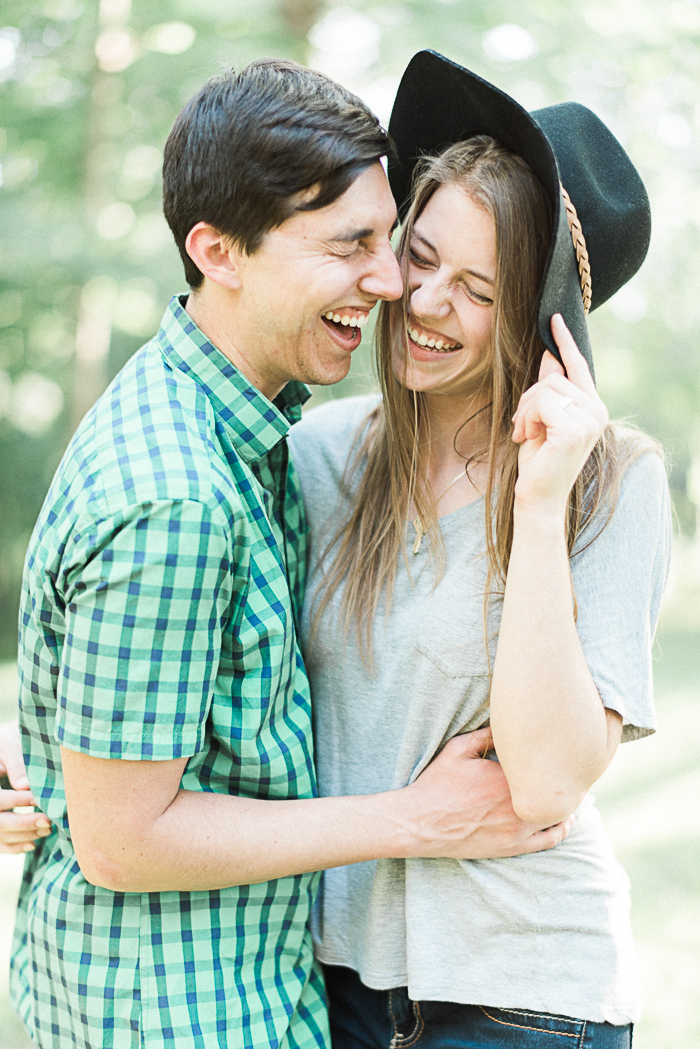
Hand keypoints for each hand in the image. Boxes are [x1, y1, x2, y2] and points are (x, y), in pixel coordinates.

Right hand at [0, 719, 50, 853]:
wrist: (2, 749)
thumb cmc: (6, 742)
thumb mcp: (8, 744)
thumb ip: (15, 763)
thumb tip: (25, 786)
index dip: (19, 800)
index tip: (41, 798)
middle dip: (24, 823)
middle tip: (48, 820)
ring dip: (24, 836)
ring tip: (48, 829)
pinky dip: (14, 847)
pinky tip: (33, 843)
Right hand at [405, 728, 572, 858]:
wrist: (421, 822)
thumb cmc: (437, 784)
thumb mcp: (458, 749)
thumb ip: (486, 734)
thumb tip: (508, 721)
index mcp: (506, 779)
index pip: (541, 764)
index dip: (551, 755)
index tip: (557, 746)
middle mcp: (517, 805)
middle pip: (554, 789)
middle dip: (562, 777)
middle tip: (570, 764)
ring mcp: (517, 829)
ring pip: (557, 815)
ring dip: (565, 803)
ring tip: (568, 789)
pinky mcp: (513, 847)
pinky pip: (549, 840)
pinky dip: (561, 829)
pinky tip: (565, 820)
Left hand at [510, 314, 608, 516]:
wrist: (537, 497)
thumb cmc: (538, 462)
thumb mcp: (541, 420)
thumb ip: (549, 391)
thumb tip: (550, 357)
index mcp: (593, 408)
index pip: (579, 366)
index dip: (565, 341)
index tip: (554, 318)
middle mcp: (597, 411)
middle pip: (553, 376)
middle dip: (528, 399)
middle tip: (521, 427)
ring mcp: (589, 420)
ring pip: (545, 388)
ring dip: (525, 411)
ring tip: (524, 435)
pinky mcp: (574, 430)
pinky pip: (541, 402)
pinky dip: (526, 418)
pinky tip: (526, 438)